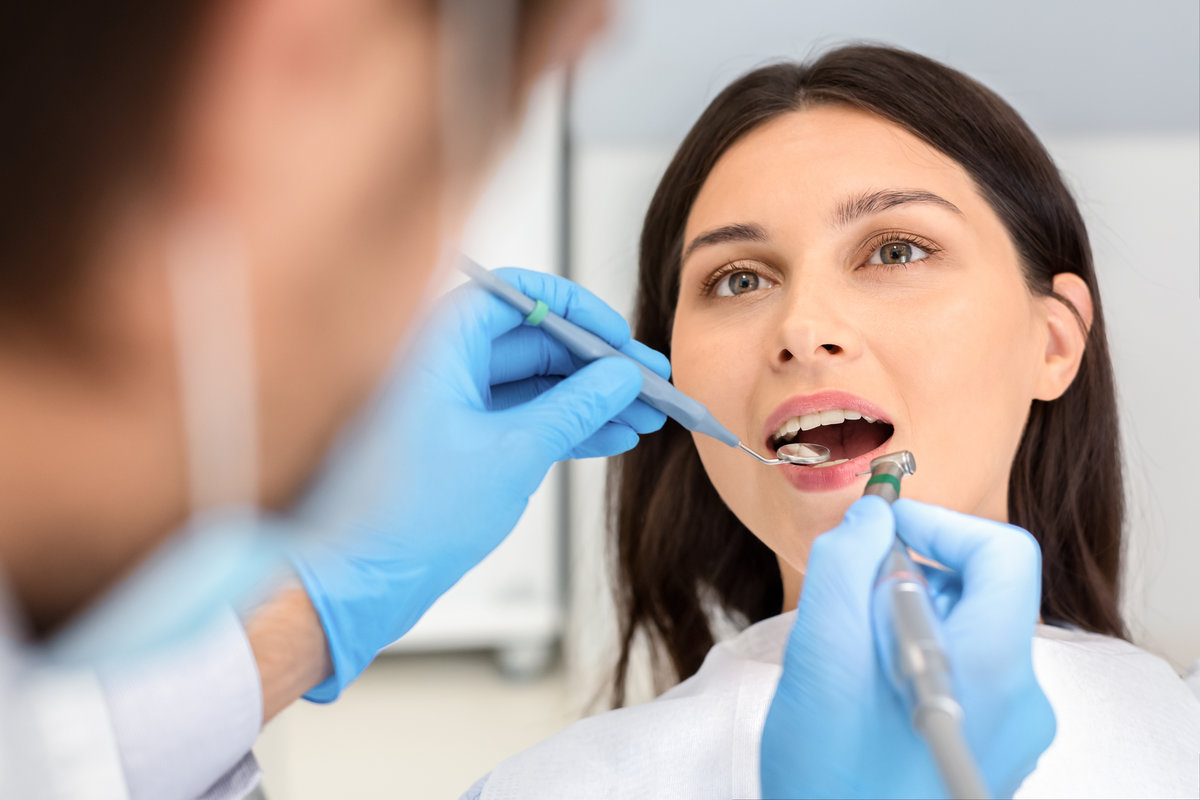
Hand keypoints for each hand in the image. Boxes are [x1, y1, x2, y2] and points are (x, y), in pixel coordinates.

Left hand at [291, 268, 667, 700]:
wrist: (359, 583)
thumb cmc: (408, 518)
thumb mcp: (513, 453)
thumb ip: (574, 407)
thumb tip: (618, 375)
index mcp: (437, 346)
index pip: (514, 295)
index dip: (574, 308)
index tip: (618, 334)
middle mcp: (440, 366)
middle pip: (531, 341)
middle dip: (595, 364)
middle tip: (648, 382)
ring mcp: (450, 405)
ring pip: (532, 384)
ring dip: (589, 400)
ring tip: (644, 415)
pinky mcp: (459, 443)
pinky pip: (522, 418)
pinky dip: (565, 427)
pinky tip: (612, 437)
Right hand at [760, 497, 1054, 798]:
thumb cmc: (827, 777)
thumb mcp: (821, 657)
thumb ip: (845, 566)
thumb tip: (872, 517)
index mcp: (990, 668)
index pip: (1004, 553)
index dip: (941, 523)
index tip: (883, 529)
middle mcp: (1022, 700)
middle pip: (984, 593)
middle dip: (914, 574)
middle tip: (849, 597)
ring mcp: (1014, 734)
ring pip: (969, 633)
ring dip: (908, 618)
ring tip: (850, 655)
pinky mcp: (993, 754)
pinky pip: (967, 675)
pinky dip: (919, 657)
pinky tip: (866, 691)